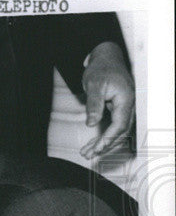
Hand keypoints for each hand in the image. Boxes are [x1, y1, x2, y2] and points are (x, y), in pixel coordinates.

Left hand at [80, 41, 134, 158]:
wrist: (106, 59)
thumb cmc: (101, 70)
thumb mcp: (94, 85)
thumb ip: (94, 105)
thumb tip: (92, 124)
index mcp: (126, 99)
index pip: (120, 124)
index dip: (109, 138)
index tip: (98, 149)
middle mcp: (128, 105)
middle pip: (121, 131)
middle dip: (105, 145)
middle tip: (89, 155)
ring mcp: (125, 108)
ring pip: (117, 131)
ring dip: (103, 143)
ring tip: (87, 153)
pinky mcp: (118, 110)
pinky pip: (113, 127)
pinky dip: (103, 136)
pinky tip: (92, 145)